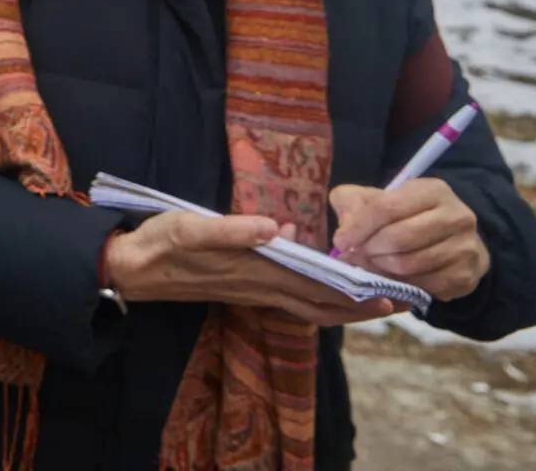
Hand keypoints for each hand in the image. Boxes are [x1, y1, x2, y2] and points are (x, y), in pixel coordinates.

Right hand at [106, 212, 397, 327]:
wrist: (132, 268)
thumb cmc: (161, 244)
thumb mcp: (189, 229)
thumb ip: (230, 229)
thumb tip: (275, 228)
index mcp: (255, 272)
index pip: (317, 288)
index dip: (355, 294)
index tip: (391, 293)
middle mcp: (260, 287)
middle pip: (321, 305)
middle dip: (362, 306)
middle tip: (403, 302)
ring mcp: (252, 291)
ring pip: (309, 306)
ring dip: (344, 307)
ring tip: (376, 301)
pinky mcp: (243, 287)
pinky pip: (292, 300)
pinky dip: (318, 300)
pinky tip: (326, 290)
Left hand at [330, 178, 488, 301]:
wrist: (451, 240)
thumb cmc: (405, 216)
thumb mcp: (377, 199)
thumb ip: (353, 205)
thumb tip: (344, 235)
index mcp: (433, 190)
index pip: (387, 207)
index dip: (359, 227)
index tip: (340, 241)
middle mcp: (457, 216)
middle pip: (400, 238)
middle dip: (369, 250)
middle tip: (355, 256)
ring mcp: (465, 248)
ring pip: (410, 264)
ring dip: (381, 268)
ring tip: (371, 264)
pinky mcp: (466, 276)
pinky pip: (423, 286)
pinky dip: (401, 285)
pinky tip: (392, 277)